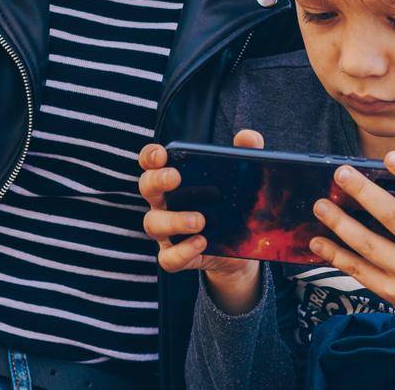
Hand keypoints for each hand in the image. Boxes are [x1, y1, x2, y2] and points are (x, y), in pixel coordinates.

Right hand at [138, 130, 264, 313]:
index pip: (150, 163)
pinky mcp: (177, 255)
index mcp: (172, 180)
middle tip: (176, 177)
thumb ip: (243, 155)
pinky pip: (168, 258)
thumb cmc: (230, 203)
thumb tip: (248, 137)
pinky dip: (182, 251)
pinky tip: (201, 243)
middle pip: (146, 187)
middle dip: (157, 180)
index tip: (161, 153)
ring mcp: (167, 231)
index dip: (150, 156)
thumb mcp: (240, 179)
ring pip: (152, 224)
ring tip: (200, 220)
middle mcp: (163, 203)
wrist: (240, 246)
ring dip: (174, 220)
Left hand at [307, 150, 394, 388]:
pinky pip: (358, 270)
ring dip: (340, 223)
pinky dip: (335, 254)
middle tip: (340, 173)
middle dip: (364, 192)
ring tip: (320, 205)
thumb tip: (382, 175)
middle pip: (393, 217)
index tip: (390, 156)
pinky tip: (317, 241)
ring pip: (368, 245)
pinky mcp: (392, 291)